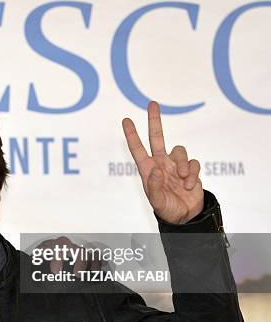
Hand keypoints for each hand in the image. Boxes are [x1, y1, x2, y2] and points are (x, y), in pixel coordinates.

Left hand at [122, 101, 203, 224]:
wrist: (185, 217)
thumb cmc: (166, 209)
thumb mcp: (157, 201)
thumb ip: (154, 186)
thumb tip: (155, 169)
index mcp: (148, 169)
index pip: (138, 149)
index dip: (132, 135)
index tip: (126, 120)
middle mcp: (161, 164)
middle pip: (157, 137)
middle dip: (154, 121)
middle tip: (152, 104)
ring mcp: (176, 166)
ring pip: (180, 151)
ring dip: (183, 165)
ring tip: (183, 180)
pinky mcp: (191, 170)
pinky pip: (194, 164)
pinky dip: (193, 174)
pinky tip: (190, 186)